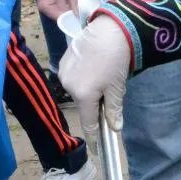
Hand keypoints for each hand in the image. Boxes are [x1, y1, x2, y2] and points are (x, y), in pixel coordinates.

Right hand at [35, 0, 91, 19]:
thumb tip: (79, 15)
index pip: (46, 6)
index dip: (59, 16)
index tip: (75, 20)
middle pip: (51, 6)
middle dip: (67, 12)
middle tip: (83, 14)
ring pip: (56, 3)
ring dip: (69, 7)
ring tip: (83, 6)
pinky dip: (68, 1)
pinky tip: (79, 0)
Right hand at [59, 13, 130, 139]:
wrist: (108, 29)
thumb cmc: (116, 59)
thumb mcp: (117, 87)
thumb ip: (114, 109)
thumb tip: (115, 128)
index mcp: (83, 95)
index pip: (88, 123)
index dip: (94, 138)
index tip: (97, 150)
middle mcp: (68, 86)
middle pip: (83, 106)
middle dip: (95, 106)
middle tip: (109, 94)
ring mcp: (63, 74)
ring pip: (78, 92)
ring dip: (89, 92)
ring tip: (102, 77)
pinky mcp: (62, 62)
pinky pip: (72, 79)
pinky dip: (82, 80)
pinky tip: (93, 69)